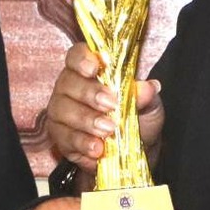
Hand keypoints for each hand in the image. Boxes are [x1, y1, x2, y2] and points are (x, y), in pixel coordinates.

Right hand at [45, 43, 163, 180]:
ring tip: (108, 129)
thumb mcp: (148, 107)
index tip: (95, 68)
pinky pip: (65, 137)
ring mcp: (61, 112)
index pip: (77, 55)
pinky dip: (82, 143)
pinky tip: (97, 148)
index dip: (82, 58)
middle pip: (68, 82)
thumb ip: (147, 96)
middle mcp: (70, 87)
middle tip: (111, 104)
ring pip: (64, 110)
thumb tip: (148, 87)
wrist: (132, 153)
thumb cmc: (137, 120)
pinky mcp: (60, 137)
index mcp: (89, 70)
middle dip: (90, 93)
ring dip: (87, 120)